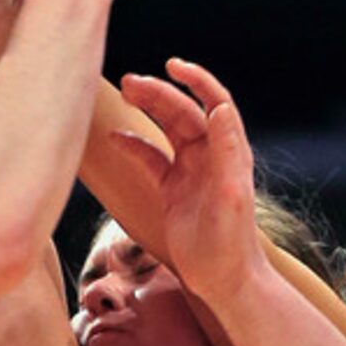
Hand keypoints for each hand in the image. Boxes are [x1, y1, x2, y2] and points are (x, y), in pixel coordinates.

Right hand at [107, 60, 261, 300]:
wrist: (225, 281)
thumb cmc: (231, 243)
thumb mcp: (229, 195)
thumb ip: (227, 150)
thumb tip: (219, 107)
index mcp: (228, 151)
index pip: (214, 102)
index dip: (196, 80)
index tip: (173, 65)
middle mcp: (211, 155)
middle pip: (183, 111)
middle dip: (158, 93)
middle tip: (128, 82)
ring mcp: (191, 171)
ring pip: (166, 129)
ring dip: (146, 109)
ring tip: (122, 93)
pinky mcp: (173, 189)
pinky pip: (151, 158)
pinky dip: (134, 145)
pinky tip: (115, 138)